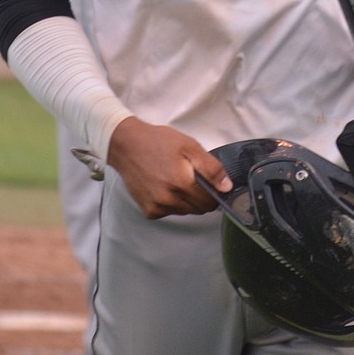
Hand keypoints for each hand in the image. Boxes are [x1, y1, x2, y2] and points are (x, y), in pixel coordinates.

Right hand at [107, 116, 232, 218]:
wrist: (126, 145)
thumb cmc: (158, 142)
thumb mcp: (189, 147)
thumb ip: (211, 168)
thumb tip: (227, 187)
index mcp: (182, 183)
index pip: (210, 201)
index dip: (214, 192)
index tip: (210, 182)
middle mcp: (169, 200)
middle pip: (199, 209)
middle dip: (201, 197)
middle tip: (192, 178)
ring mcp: (157, 207)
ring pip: (185, 212)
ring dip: (186, 200)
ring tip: (176, 180)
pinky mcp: (148, 211)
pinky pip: (169, 212)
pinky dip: (171, 203)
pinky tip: (164, 187)